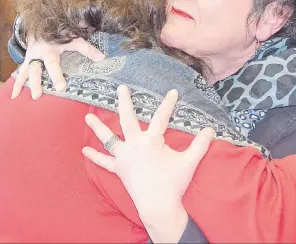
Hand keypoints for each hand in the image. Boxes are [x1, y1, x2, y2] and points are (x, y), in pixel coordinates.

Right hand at [11, 36, 104, 99]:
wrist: (42, 25)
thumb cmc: (60, 34)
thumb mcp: (74, 38)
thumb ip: (87, 49)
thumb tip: (102, 58)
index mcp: (50, 49)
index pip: (53, 63)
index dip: (56, 75)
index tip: (61, 87)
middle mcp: (38, 54)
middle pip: (36, 69)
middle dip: (37, 82)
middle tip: (38, 96)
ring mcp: (31, 58)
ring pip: (26, 72)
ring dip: (26, 85)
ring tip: (30, 97)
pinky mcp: (27, 62)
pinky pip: (20, 73)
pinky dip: (17, 84)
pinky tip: (14, 96)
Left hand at [82, 85, 214, 242]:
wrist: (159, 207)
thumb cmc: (173, 183)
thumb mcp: (189, 162)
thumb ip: (200, 145)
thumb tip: (211, 130)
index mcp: (152, 141)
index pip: (161, 117)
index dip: (168, 103)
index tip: (173, 92)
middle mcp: (135, 145)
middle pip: (127, 119)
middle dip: (124, 102)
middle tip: (120, 88)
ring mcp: (124, 157)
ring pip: (108, 139)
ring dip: (98, 127)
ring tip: (87, 116)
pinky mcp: (119, 170)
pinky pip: (104, 163)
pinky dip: (95, 156)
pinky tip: (85, 150)